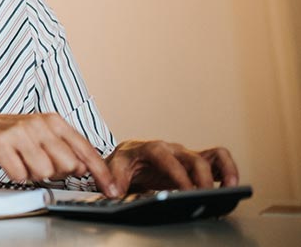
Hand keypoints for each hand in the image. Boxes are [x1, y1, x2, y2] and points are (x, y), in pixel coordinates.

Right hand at [0, 113, 118, 195]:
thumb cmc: (14, 135)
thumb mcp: (44, 136)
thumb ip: (67, 150)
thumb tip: (85, 168)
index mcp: (54, 121)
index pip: (85, 149)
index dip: (100, 172)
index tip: (110, 188)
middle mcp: (38, 124)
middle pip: (67, 165)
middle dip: (56, 172)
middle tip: (40, 163)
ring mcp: (19, 132)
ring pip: (44, 172)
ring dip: (33, 173)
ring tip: (23, 161)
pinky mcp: (0, 143)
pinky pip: (19, 175)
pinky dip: (16, 175)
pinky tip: (10, 162)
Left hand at [106, 140, 238, 192]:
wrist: (130, 157)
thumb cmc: (124, 161)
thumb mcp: (114, 167)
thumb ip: (115, 178)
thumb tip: (115, 191)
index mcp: (152, 148)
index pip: (166, 158)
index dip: (178, 174)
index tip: (186, 190)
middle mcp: (173, 149)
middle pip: (194, 159)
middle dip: (202, 179)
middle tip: (205, 197)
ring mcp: (186, 155)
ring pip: (212, 156)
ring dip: (224, 170)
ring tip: (231, 188)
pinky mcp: (196, 163)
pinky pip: (217, 161)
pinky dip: (228, 170)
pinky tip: (231, 186)